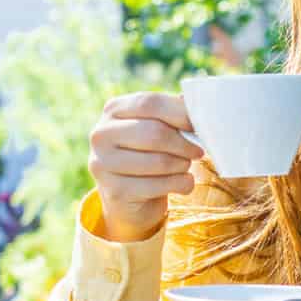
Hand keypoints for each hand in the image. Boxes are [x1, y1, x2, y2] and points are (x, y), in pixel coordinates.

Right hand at [87, 91, 202, 242]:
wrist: (129, 199)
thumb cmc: (149, 155)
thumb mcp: (157, 129)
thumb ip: (173, 113)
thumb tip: (194, 102)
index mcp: (113, 110)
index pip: (150, 103)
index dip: (180, 113)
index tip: (200, 125)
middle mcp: (101, 134)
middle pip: (155, 132)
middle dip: (183, 144)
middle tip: (197, 151)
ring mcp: (104, 164)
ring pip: (159, 161)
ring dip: (183, 165)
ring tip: (184, 166)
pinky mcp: (115, 191)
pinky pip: (159, 186)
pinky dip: (181, 184)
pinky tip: (183, 183)